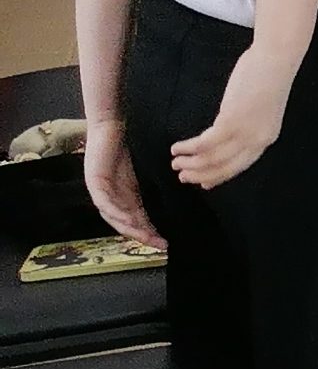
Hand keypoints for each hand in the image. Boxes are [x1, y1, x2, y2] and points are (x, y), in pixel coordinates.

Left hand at [82, 117, 163, 248]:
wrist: (111, 124)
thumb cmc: (128, 142)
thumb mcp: (143, 167)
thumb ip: (151, 183)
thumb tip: (172, 195)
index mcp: (124, 195)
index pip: (136, 219)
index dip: (149, 232)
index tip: (165, 242)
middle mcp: (112, 197)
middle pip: (125, 223)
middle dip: (142, 235)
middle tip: (159, 244)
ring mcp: (101, 190)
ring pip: (114, 217)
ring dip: (130, 227)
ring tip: (146, 235)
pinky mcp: (94, 182)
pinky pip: (104, 202)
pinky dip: (116, 212)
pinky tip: (128, 218)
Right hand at [170, 48, 294, 187]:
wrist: (276, 58)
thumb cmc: (266, 76)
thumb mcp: (260, 106)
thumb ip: (246, 122)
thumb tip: (225, 129)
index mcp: (266, 137)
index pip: (240, 166)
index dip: (219, 176)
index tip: (203, 184)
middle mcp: (258, 140)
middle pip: (224, 167)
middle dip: (200, 174)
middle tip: (182, 177)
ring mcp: (245, 132)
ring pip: (212, 159)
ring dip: (190, 163)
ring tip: (175, 162)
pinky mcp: (231, 121)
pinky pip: (204, 143)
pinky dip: (188, 148)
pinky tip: (176, 148)